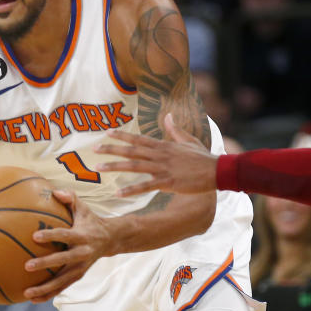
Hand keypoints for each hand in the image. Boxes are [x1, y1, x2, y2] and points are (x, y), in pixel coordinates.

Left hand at [23, 189, 113, 302]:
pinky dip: (48, 294)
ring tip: (26, 293)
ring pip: (62, 281)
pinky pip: (62, 287)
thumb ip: (70, 198)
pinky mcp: (79, 276)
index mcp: (82, 236)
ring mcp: (81, 267)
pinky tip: (32, 299)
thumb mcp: (83, 207)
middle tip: (26, 266)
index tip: (34, 236)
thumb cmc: (90, 221)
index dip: (51, 236)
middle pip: (62, 261)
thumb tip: (54, 191)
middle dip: (45, 264)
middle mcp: (82, 253)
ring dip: (45, 288)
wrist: (111, 239)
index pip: (65, 235)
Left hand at [94, 113, 218, 195]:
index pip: (138, 138)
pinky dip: (131, 190)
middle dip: (111, 149)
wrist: (217, 171)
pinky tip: (118, 193)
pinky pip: (145, 186)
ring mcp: (162, 168)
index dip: (121, 135)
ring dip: (115, 166)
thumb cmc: (203, 157)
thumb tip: (168, 116)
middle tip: (93, 149)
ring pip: (134, 166)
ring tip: (98, 167)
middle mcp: (160, 155)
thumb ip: (175, 129)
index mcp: (163, 145)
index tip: (106, 132)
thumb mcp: (189, 140)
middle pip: (131, 150)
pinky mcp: (167, 182)